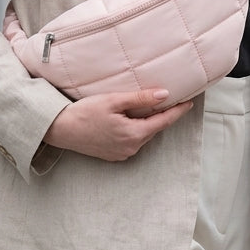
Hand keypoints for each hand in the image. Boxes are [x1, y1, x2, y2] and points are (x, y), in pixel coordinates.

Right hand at [43, 89, 193, 161]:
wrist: (60, 129)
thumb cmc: (84, 112)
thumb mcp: (114, 101)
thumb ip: (141, 99)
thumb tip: (165, 95)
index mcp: (134, 134)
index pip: (163, 121)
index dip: (178, 111)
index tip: (190, 102)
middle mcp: (131, 148)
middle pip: (154, 129)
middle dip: (163, 115)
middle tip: (172, 99)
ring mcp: (122, 153)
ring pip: (143, 135)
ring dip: (148, 122)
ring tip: (151, 107)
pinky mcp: (113, 155)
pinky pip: (132, 141)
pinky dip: (136, 130)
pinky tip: (131, 118)